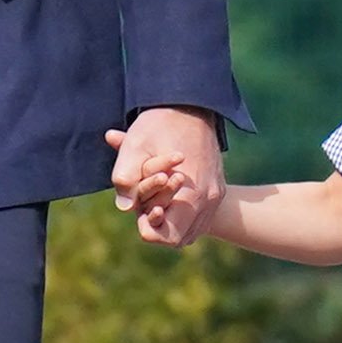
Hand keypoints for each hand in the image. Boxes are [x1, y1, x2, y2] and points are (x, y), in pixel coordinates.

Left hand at [109, 108, 225, 246]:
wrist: (192, 104)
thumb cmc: (161, 124)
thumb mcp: (135, 146)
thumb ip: (125, 178)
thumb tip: (124, 207)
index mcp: (192, 193)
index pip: (169, 237)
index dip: (148, 229)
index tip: (139, 211)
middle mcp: (209, 199)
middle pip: (179, 238)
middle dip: (158, 226)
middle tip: (145, 205)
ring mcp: (216, 195)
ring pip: (190, 232)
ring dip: (170, 224)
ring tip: (153, 202)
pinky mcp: (217, 190)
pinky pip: (199, 219)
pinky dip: (182, 217)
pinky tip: (166, 201)